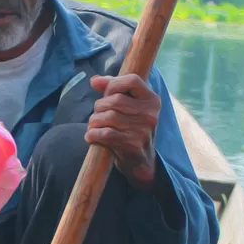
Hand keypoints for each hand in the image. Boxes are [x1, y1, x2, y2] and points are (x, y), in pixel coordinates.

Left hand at [86, 74, 159, 189]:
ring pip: (108, 116)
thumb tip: (94, 80)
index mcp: (152, 100)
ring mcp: (143, 130)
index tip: (105, 93)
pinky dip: (93, 134)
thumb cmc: (131, 129)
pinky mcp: (132, 145)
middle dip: (99, 106)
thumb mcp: (128, 107)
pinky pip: (105, 133)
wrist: (141, 162)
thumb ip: (113, 90)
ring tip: (93, 126)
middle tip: (97, 116)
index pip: (132, 80)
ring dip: (94, 121)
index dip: (113, 83)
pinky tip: (91, 136)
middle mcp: (150, 114)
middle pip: (115, 99)